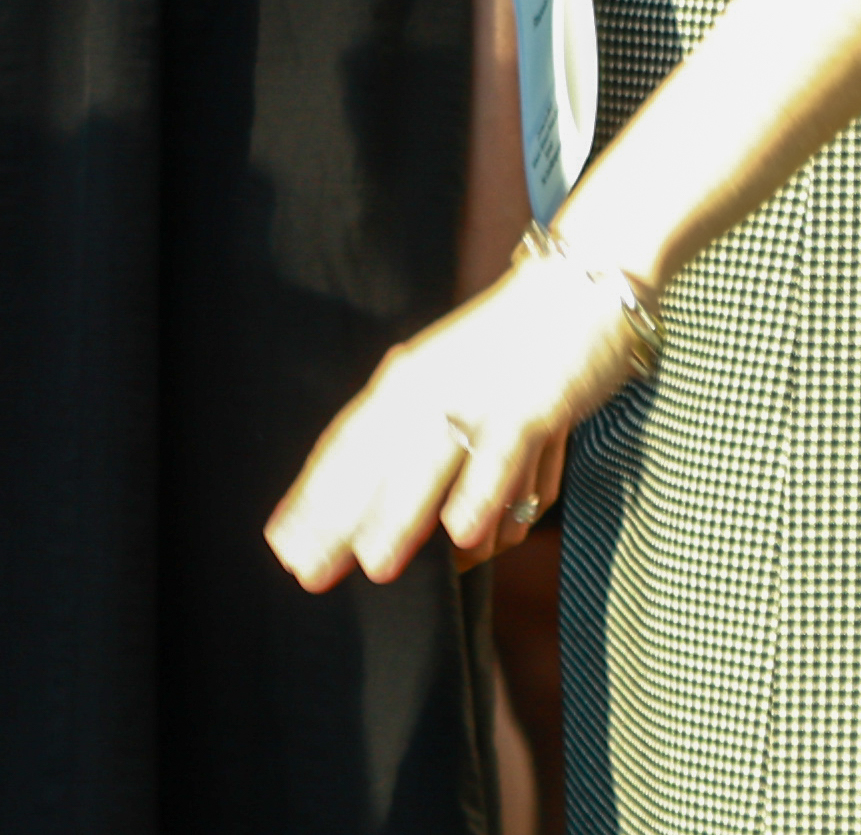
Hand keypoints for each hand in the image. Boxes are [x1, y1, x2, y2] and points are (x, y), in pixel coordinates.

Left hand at [266, 255, 649, 591]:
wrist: (579, 290)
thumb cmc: (515, 354)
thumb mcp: (461, 398)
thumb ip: (447, 467)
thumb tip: (447, 549)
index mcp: (403, 384)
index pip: (348, 447)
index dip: (314, 496)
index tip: (281, 545)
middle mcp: (428, 389)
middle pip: (374, 460)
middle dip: (340, 517)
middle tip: (306, 570)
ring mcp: (478, 396)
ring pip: (430, 461)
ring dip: (402, 514)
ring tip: (374, 565)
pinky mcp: (533, 404)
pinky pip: (501, 454)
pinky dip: (482, 494)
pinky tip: (464, 533)